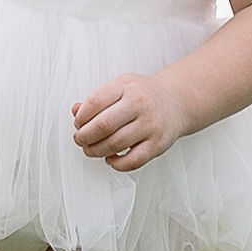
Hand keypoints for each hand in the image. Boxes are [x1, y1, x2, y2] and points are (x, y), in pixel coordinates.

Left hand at [71, 73, 188, 171]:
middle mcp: (140, 104)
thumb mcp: (121, 87)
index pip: (94, 102)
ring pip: (115, 144)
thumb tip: (75, 112)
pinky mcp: (158, 144)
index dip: (80, 117)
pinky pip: (133, 161)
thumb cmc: (143, 95)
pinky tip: (110, 159)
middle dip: (84, 136)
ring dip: (96, 151)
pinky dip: (116, 164)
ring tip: (90, 149)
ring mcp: (150, 125)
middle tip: (79, 139)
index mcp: (127, 86)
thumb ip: (97, 98)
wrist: (176, 101)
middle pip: (103, 125)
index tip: (78, 123)